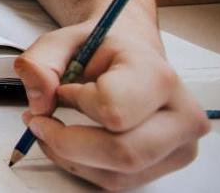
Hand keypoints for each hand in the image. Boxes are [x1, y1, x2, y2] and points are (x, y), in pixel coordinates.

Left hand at [16, 22, 210, 188]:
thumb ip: (41, 61)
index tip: (63, 88)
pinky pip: (117, 182)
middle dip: (67, 143)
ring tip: (51, 129)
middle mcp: (181, 115)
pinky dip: (83, 166)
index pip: (113, 109)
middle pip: (122, 153)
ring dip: (70, 157)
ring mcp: (179, 146)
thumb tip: (38, 101)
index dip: (75, 102)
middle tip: (38, 122)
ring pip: (118, 175)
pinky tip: (71, 143)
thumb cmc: (103, 49)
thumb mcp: (65, 40)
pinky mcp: (166, 167)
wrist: (131, 56)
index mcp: (158, 76)